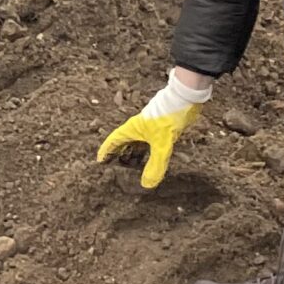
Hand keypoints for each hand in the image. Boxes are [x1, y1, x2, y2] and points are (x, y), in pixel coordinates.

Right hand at [97, 72, 211, 189]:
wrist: (183, 99)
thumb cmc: (168, 117)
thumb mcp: (161, 145)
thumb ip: (155, 165)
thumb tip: (147, 184)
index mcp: (133, 129)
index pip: (114, 140)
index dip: (106, 150)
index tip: (100, 161)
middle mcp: (138, 128)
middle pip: (124, 142)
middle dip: (119, 154)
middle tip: (114, 168)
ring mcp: (149, 128)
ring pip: (137, 143)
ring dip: (133, 154)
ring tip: (131, 168)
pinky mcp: (160, 129)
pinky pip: (149, 143)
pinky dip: (146, 152)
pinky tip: (150, 160)